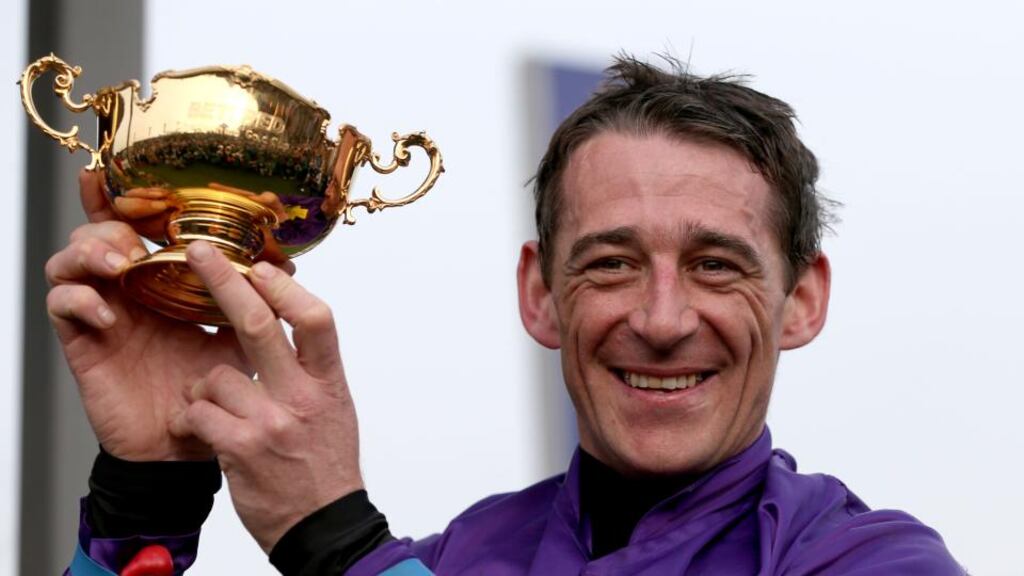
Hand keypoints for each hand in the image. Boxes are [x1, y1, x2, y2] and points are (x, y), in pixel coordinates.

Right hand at [45, 171, 252, 460]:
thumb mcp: (238, 341)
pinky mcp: (84, 345)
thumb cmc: (210, 391)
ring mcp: (102, 316)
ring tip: (121, 267)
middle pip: (95, 234)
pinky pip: (62, 306)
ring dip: (90, 254)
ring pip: (68, 262)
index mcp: (162, 283)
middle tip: (132, 238)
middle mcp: (128, 292)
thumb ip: (253, 303)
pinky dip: (80, 301)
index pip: (136, 228)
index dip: (121, 197)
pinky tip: (111, 317)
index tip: (116, 172)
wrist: (186, 447)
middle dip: (106, 222)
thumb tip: (286, 266)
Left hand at [170, 240, 362, 551]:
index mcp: (328, 383)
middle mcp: (301, 397)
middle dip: (223, 281)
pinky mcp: (239, 449)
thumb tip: (287, 322)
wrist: (322, 525)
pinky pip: (199, 412)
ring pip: (215, 376)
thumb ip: (312, 369)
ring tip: (221, 409)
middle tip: (199, 252)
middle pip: (258, 326)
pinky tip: (207, 431)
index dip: (286, 288)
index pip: (316, 319)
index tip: (261, 267)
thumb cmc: (326, 464)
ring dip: (207, 387)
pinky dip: (194, 418)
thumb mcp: (334, 409)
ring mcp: (270, 422)